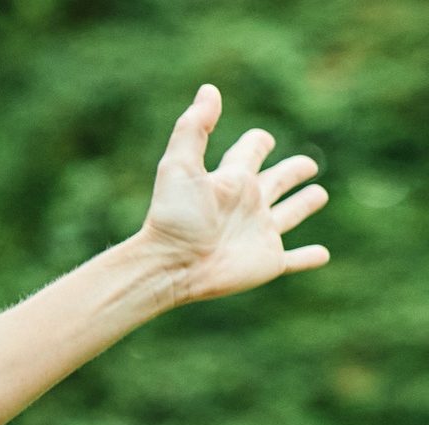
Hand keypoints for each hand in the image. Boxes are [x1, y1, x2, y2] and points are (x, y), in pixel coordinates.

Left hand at [136, 84, 330, 306]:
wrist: (170, 265)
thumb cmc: (174, 216)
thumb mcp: (180, 166)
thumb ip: (194, 127)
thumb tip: (209, 89)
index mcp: (230, 180)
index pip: (249, 153)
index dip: (257, 143)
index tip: (262, 139)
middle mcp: (247, 205)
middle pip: (276, 181)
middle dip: (292, 171)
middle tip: (307, 165)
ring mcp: (258, 234)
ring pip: (289, 215)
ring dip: (304, 205)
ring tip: (319, 195)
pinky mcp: (267, 262)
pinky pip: (294, 260)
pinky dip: (309, 257)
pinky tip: (322, 255)